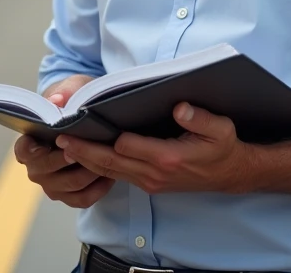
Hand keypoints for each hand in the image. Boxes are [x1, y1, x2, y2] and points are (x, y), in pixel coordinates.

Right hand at [12, 74, 112, 207]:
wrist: (87, 119)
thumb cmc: (75, 102)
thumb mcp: (72, 89)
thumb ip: (64, 93)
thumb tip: (57, 100)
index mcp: (29, 143)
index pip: (24, 150)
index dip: (35, 149)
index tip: (54, 141)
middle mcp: (36, 167)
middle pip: (47, 170)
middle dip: (69, 158)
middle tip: (87, 147)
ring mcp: (51, 184)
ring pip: (70, 185)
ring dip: (89, 172)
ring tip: (106, 157)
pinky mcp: (69, 196)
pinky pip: (83, 199)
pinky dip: (98, 189)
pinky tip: (110, 174)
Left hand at [55, 102, 252, 194]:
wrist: (231, 174)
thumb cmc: (223, 148)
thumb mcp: (221, 129)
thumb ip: (200, 118)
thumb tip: (180, 107)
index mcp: (168, 158)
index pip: (128, 147)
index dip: (108, 137)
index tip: (87, 124)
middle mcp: (154, 174)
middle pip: (110, 163)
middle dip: (84, 151)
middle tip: (60, 139)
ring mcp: (150, 182)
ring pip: (110, 173)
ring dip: (86, 160)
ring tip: (64, 147)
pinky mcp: (148, 184)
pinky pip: (117, 176)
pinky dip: (98, 167)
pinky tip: (85, 156)